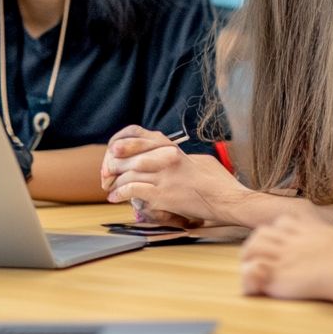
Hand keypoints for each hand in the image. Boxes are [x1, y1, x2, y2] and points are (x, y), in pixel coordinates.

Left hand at [101, 125, 242, 225]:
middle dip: (111, 164)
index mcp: (171, 147)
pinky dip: (119, 193)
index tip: (113, 150)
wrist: (227, 200)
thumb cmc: (217, 181)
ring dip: (113, 181)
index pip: (137, 133)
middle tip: (105, 174)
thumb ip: (179, 157)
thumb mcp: (198, 159)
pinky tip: (114, 197)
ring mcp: (163, 176)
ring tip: (108, 187)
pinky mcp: (163, 195)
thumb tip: (168, 159)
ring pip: (127, 173)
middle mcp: (165, 157)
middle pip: (126, 154)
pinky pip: (133, 190)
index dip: (121, 141)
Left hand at [240, 213, 332, 303]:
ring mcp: (282, 255)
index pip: (282, 223)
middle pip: (262, 232)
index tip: (278, 243)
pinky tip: (257, 284)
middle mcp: (291, 239)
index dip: (276, 233)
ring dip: (249, 258)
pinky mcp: (278, 273)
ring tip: (255, 271)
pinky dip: (250, 277)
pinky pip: (252, 271)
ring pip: (253, 247)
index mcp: (307, 229)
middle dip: (257, 243)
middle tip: (259, 258)